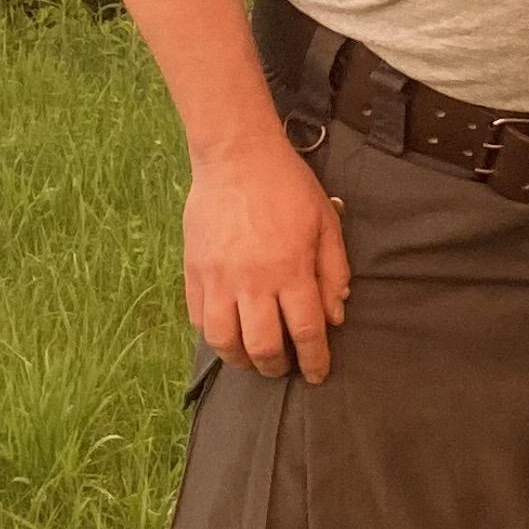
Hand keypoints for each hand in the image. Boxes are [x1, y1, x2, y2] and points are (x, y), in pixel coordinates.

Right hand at [182, 121, 350, 383]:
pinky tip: (228, 333)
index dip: (315, 360)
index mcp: (291, 269)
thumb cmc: (287, 186)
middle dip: (278, 367)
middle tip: (285, 366)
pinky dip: (214, 335)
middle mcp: (253, 280)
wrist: (236, 155)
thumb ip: (333, 271)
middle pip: (263, 346)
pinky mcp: (193, 270)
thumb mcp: (325, 222)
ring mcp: (218, 277)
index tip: (318, 373)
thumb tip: (334, 317)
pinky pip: (198, 319)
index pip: (306, 332)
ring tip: (253, 358)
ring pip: (224, 341)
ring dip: (241, 359)